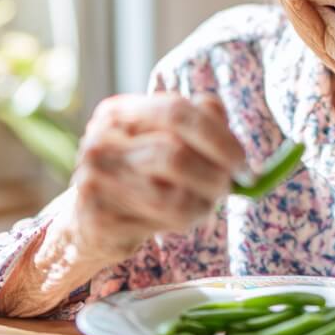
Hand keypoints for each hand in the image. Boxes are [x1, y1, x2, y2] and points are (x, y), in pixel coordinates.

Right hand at [57, 92, 245, 263]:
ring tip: (202, 205)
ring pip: (173, 196)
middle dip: (215, 175)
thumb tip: (228, 133)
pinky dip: (182, 223)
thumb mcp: (165, 140)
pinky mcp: (98, 219)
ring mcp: (94, 181)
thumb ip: (200, 124)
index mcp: (118, 112)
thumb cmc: (140, 176)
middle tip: (228, 188)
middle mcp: (100, 142)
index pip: (176, 111)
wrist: (90, 223)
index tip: (243, 162)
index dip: (218, 136)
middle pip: (175, 154)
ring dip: (202, 204)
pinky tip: (175, 220)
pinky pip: (161, 223)